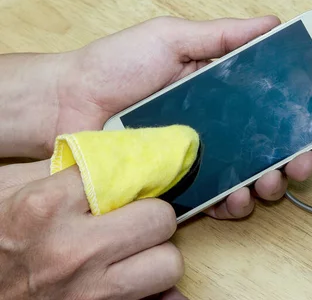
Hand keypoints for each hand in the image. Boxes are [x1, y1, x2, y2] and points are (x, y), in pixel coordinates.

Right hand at [0, 161, 185, 298]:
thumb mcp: (9, 189)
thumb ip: (63, 168)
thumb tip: (117, 153)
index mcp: (47, 207)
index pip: (127, 173)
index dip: (132, 175)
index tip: (131, 180)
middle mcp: (74, 250)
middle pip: (160, 218)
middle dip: (152, 214)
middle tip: (136, 216)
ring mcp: (88, 291)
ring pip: (168, 262)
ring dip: (156, 254)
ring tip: (133, 249)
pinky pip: (156, 299)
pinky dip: (154, 290)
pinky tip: (136, 276)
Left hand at [52, 16, 311, 218]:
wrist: (67, 102)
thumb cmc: (116, 65)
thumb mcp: (171, 38)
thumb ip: (221, 35)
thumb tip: (272, 23)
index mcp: (223, 90)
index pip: (274, 104)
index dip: (303, 115)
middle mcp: (219, 125)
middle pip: (270, 144)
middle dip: (295, 157)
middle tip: (301, 163)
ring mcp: (201, 156)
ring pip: (250, 175)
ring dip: (270, 183)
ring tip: (270, 183)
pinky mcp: (181, 182)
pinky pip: (217, 198)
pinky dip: (234, 203)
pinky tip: (238, 198)